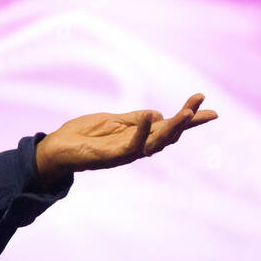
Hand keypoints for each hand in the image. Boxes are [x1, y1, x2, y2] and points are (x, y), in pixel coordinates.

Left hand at [35, 93, 217, 187]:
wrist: (54, 149)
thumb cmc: (80, 135)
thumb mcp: (110, 120)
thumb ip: (133, 119)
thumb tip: (159, 114)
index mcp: (137, 136)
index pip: (168, 126)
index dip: (187, 117)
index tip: (205, 104)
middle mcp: (136, 146)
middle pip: (169, 135)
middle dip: (187, 120)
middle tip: (204, 106)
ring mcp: (126, 153)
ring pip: (156, 142)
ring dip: (173, 128)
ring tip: (187, 113)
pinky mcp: (112, 156)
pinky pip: (132, 145)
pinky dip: (142, 131)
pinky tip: (151, 118)